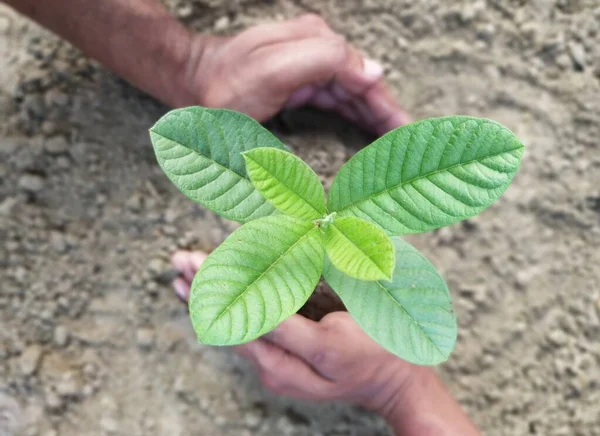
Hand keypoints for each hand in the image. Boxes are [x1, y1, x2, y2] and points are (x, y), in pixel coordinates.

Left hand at [171, 251, 417, 413]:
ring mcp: (275, 369)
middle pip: (228, 322)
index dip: (217, 283)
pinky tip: (209, 302)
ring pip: (233, 329)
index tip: (193, 259)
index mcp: (284, 362)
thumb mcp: (333, 338)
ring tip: (181, 277)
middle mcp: (272, 368)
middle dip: (201, 289)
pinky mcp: (281, 367)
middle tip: (177, 260)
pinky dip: (226, 314)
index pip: (239, 314)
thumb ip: (291, 318)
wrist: (394, 384)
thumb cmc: (373, 354)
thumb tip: (256, 286)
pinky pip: (246, 337)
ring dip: (207, 301)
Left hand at [177, 14, 408, 134]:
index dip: (388, 107)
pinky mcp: (300, 82)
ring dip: (375, 117)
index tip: (407, 134)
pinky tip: (370, 130)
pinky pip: (338, 100)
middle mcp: (317, 51)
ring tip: (397, 143)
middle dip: (387, 115)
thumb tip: (375, 70)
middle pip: (364, 87)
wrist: (192, 82)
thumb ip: (325, 60)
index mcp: (317, 44)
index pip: (366, 78)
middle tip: (409, 147)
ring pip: (353, 95)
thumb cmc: (226, 83)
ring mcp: (309, 67)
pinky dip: (356, 115)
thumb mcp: (273, 69)